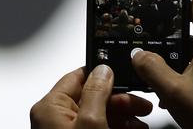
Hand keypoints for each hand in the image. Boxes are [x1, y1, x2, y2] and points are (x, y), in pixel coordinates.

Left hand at [30, 65, 152, 128]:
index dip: (104, 75)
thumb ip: (97, 92)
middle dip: (120, 100)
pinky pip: (98, 127)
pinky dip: (117, 126)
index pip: (78, 77)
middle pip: (93, 97)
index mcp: (50, 107)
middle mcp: (55, 118)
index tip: (125, 75)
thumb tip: (103, 69)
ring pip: (99, 115)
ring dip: (123, 116)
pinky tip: (133, 128)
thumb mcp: (91, 122)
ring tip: (142, 121)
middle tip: (141, 104)